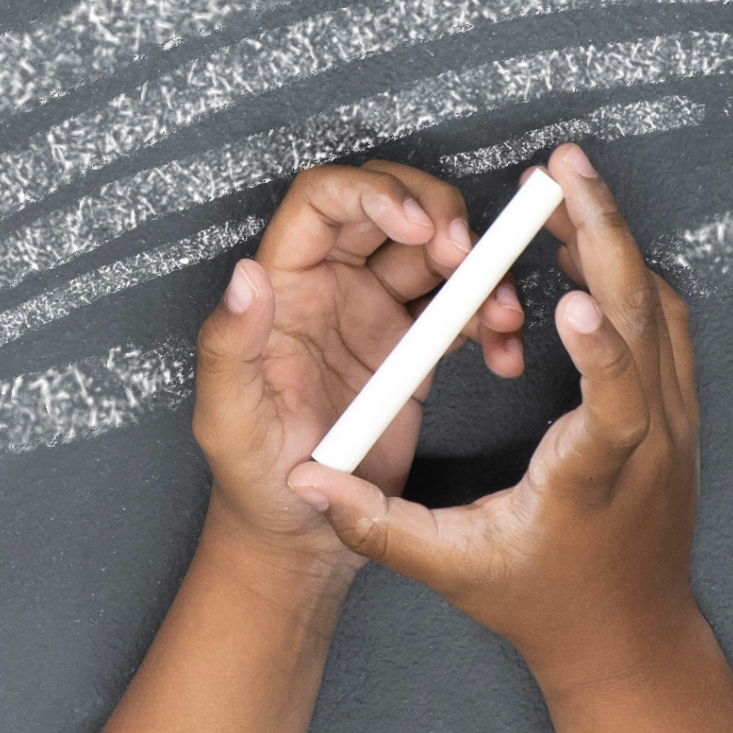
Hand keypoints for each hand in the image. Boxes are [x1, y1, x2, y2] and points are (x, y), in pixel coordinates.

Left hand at [189, 161, 487, 591]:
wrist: (303, 540)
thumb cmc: (252, 479)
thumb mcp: (228, 418)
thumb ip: (232, 346)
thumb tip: (245, 275)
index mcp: (285, 286)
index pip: (324, 201)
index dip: (373, 193)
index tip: (416, 225)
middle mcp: (331, 286)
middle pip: (389, 209)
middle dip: (439, 216)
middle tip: (469, 255)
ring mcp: (377, 314)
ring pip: (436, 254)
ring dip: (479, 270)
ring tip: (502, 316)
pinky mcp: (414, 350)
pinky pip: (461, 310)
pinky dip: (491, 320)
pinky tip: (503, 353)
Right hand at [285, 147, 699, 689]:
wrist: (630, 637)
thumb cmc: (540, 603)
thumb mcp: (451, 570)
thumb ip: (376, 526)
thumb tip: (311, 482)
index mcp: (595, 480)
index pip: (615, 411)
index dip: (602, 354)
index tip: (572, 302)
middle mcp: (650, 443)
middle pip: (647, 327)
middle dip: (607, 237)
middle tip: (564, 170)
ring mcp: (677, 423)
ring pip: (661, 311)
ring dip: (616, 245)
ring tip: (564, 193)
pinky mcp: (681, 410)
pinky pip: (666, 324)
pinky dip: (630, 275)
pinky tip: (587, 251)